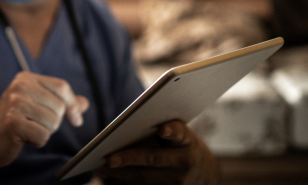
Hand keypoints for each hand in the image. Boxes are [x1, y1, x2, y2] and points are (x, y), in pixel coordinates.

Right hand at [0, 71, 88, 168]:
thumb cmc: (13, 123)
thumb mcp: (36, 106)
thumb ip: (60, 102)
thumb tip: (84, 103)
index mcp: (26, 78)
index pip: (62, 87)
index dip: (72, 105)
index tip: (76, 119)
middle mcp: (20, 86)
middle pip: (59, 106)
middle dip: (54, 122)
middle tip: (35, 125)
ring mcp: (15, 103)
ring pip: (53, 122)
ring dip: (44, 132)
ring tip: (28, 130)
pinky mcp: (13, 122)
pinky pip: (43, 136)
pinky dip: (36, 142)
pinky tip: (23, 138)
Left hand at [94, 120, 218, 184]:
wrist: (208, 176)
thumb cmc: (186, 148)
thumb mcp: (183, 136)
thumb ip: (164, 130)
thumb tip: (129, 127)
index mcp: (188, 141)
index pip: (180, 134)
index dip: (172, 131)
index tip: (163, 130)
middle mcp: (185, 162)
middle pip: (153, 159)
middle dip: (129, 159)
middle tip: (108, 159)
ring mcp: (179, 182)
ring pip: (145, 178)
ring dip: (121, 174)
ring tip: (100, 168)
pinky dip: (127, 183)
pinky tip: (111, 178)